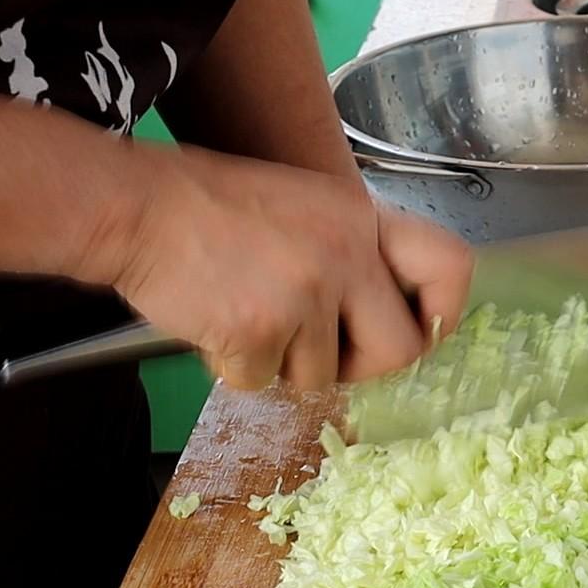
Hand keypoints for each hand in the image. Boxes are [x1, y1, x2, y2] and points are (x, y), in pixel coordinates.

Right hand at [97, 148, 471, 389]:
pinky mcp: (260, 330)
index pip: (451, 268)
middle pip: (401, 350)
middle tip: (321, 351)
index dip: (440, 314)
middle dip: (362, 367)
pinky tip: (216, 324)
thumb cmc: (209, 208)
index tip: (416, 330)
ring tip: (247, 315)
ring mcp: (304, 293)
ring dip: (283, 364)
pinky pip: (263, 382)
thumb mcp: (304, 205)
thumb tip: (385, 316)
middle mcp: (345, 254)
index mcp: (361, 218)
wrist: (136, 207)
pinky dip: (236, 367)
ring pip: (323, 376)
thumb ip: (351, 252)